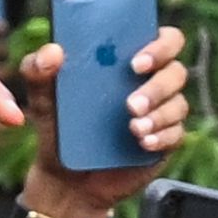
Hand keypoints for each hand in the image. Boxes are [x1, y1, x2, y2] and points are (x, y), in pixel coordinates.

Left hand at [21, 26, 189, 209]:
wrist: (67, 178)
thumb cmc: (59, 128)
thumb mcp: (43, 99)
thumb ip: (38, 71)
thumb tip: (54, 51)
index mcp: (126, 61)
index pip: (162, 39)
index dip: (159, 45)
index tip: (136, 63)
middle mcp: (150, 83)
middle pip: (177, 72)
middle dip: (158, 86)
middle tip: (130, 104)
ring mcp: (161, 112)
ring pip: (179, 104)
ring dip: (159, 114)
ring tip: (133, 128)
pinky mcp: (166, 140)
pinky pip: (176, 133)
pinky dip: (161, 136)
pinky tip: (142, 142)